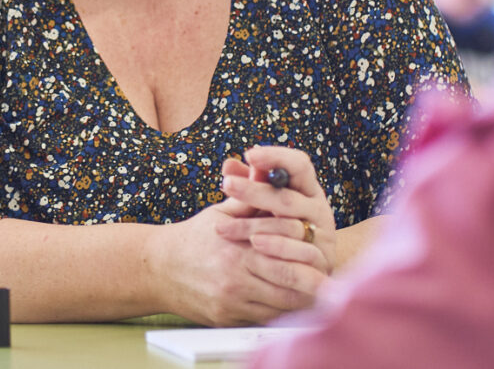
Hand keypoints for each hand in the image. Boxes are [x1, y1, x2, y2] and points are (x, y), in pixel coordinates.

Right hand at [152, 200, 317, 326]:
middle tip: (333, 281)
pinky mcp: (228, 317)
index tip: (322, 250)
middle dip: (316, 282)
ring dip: (303, 300)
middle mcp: (236, 271)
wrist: (159, 268)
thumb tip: (272, 173)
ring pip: (282, 305)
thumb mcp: (221, 211)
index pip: (284, 245)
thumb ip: (250, 196)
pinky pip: (265, 320)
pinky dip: (282, 313)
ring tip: (320, 294)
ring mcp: (232, 298)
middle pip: (290, 280)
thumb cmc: (195, 237)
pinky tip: (291, 305)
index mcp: (238, 241)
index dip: (306, 248)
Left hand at [218, 146, 336, 275]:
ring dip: (256, 224)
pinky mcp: (323, 264)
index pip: (299, 165)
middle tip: (226, 184)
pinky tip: (255, 244)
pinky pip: (301, 254)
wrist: (305, 276)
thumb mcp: (264, 205)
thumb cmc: (278, 232)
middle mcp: (319, 210)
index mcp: (307, 190)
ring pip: (290, 226)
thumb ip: (250, 185)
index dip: (277, 157)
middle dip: (254, 191)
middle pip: (288, 197)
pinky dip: (277, 248)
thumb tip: (228, 164)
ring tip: (228, 224)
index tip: (250, 155)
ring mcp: (323, 238)